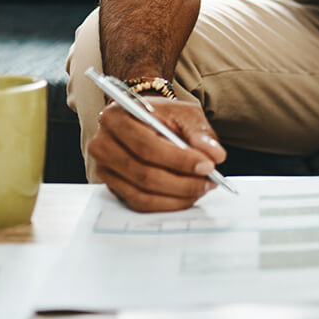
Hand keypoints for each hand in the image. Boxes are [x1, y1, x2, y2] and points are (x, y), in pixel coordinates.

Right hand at [88, 98, 227, 211]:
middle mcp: (103, 144)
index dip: (179, 159)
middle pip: (143, 173)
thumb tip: (214, 155)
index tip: (207, 165)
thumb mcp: (183, 114)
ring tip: (201, 188)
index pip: (146, 145)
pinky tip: (186, 196)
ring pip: (142, 193)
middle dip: (181, 182)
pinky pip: (139, 203)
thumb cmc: (162, 115)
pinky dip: (167, 204)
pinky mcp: (113, 186)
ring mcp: (105, 168)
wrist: (145, 120)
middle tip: (208, 181)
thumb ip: (199, 133)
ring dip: (177, 196)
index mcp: (116, 117)